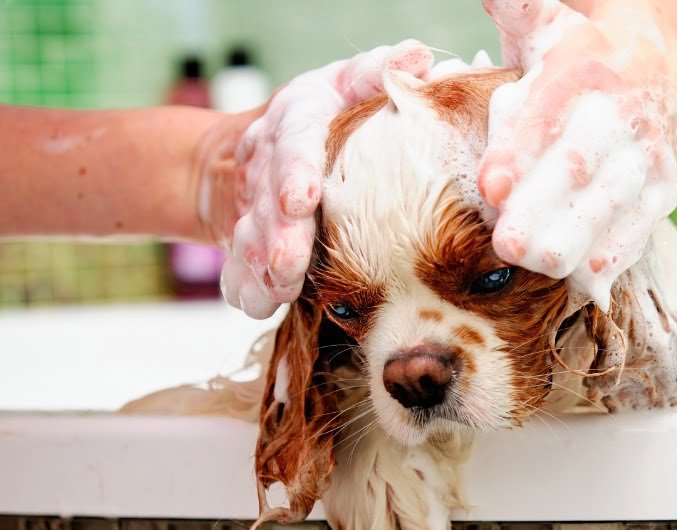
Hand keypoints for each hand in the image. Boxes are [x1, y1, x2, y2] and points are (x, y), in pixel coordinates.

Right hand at [198, 40, 434, 318]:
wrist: (266, 141)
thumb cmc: (334, 111)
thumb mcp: (351, 82)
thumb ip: (380, 71)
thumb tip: (419, 56)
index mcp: (298, 115)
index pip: (294, 137)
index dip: (296, 169)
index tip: (303, 200)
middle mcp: (268, 156)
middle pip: (268, 198)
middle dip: (278, 234)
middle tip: (290, 265)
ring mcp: (253, 198)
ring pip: (250, 234)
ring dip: (262, 265)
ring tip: (280, 289)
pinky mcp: (244, 233)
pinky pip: (236, 263)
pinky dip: (244, 286)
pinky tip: (258, 304)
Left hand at [479, 0, 676, 308]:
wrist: (654, 62)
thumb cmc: (574, 55)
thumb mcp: (540, 29)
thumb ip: (512, 24)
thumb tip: (479, 12)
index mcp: (583, 68)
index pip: (549, 112)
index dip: (520, 151)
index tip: (491, 186)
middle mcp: (622, 111)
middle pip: (582, 164)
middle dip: (544, 207)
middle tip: (509, 244)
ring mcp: (649, 152)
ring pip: (615, 200)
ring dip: (577, 237)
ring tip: (541, 264)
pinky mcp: (664, 188)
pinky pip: (643, 224)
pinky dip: (617, 251)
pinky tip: (589, 275)